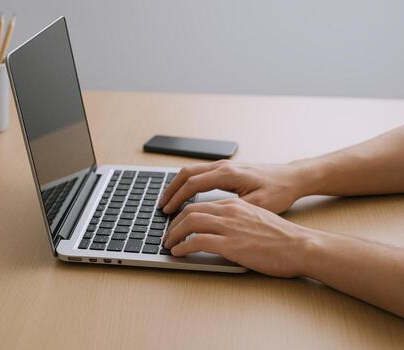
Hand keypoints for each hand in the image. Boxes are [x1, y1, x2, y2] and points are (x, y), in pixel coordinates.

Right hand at [159, 160, 308, 213]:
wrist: (293, 177)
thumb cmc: (279, 190)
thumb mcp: (258, 205)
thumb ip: (232, 210)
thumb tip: (210, 218)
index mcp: (227, 174)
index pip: (192, 184)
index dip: (177, 198)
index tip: (167, 211)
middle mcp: (223, 166)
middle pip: (186, 174)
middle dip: (171, 190)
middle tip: (161, 206)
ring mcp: (224, 166)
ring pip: (191, 171)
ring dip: (177, 185)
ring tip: (169, 201)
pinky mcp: (227, 170)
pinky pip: (200, 173)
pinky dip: (188, 183)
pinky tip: (186, 195)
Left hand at [163, 198, 314, 277]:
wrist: (300, 246)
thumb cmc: (282, 237)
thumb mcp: (256, 218)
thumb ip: (236, 219)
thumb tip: (219, 228)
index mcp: (235, 204)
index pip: (200, 202)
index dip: (182, 212)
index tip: (175, 222)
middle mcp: (229, 211)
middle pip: (190, 209)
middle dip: (173, 222)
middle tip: (166, 234)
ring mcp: (229, 226)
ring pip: (189, 222)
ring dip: (173, 233)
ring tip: (168, 244)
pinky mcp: (230, 244)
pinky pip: (197, 241)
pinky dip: (183, 246)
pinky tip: (178, 252)